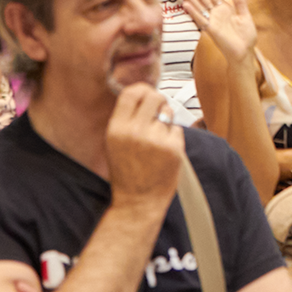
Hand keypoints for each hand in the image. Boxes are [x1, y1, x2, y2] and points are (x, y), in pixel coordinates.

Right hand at [105, 84, 183, 212]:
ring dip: (165, 121)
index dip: (141, 90)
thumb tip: (143, 92)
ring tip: (156, 139)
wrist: (138, 202)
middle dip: (158, 101)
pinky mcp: (173, 147)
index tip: (146, 93)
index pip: (131, 93)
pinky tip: (164, 151)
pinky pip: (177, 128)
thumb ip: (126, 118)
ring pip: (167, 112)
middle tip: (156, 112)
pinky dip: (173, 136)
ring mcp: (155, 139)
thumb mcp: (114, 143)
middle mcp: (135, 132)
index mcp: (116, 130)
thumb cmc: (127, 173)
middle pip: (154, 96)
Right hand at [179, 0, 256, 66]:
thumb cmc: (245, 36)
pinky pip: (201, 19)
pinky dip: (193, 12)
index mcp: (224, 10)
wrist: (245, 52)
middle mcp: (216, 14)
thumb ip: (240, 3)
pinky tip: (186, 4)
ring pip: (199, 6)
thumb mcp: (245, 16)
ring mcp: (212, 21)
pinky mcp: (211, 30)